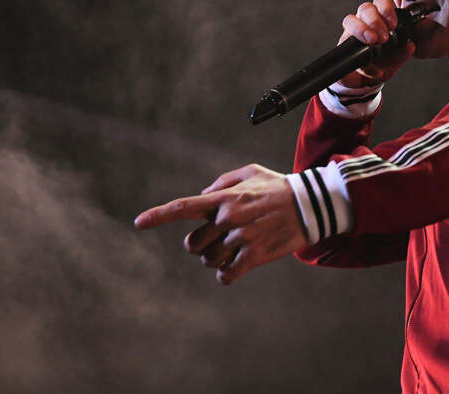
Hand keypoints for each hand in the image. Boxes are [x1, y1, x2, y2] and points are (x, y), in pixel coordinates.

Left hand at [134, 164, 306, 284]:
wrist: (310, 204)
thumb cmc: (278, 186)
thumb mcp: (250, 172)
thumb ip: (222, 183)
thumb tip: (201, 197)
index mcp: (224, 198)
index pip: (184, 207)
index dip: (158, 215)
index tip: (138, 223)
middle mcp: (229, 218)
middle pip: (193, 244)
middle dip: (200, 246)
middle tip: (217, 241)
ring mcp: (242, 238)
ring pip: (209, 261)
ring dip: (215, 260)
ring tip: (232, 251)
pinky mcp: (255, 255)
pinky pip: (226, 275)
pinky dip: (226, 275)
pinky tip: (234, 269)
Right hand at [338, 0, 415, 88]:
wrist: (363, 81)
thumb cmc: (380, 65)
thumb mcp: (394, 61)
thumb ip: (402, 54)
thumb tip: (410, 46)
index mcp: (379, 20)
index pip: (380, 3)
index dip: (386, 9)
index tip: (393, 24)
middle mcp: (363, 23)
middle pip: (365, 8)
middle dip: (374, 20)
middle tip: (383, 37)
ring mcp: (351, 33)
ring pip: (350, 20)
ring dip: (362, 29)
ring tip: (372, 41)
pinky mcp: (342, 46)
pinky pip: (343, 42)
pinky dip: (353, 51)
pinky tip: (364, 62)